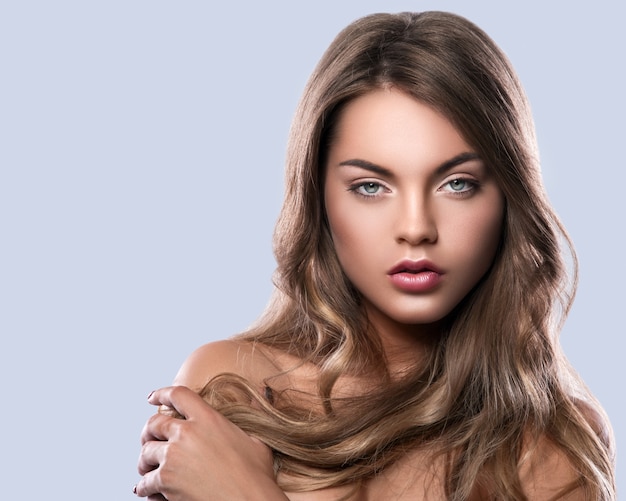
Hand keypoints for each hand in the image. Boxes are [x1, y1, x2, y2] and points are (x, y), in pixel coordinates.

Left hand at [135, 386, 287, 500]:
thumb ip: (251, 420)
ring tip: (146, 468)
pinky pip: (144, 482)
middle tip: (148, 439)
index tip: (151, 397)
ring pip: (146, 452)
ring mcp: (174, 456)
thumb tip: (264, 394)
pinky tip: (145, 490)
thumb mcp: (257, 441)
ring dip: (144, 461)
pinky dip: (144, 487)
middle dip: (148, 431)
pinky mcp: (165, 480)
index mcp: (208, 418)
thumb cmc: (256, 476)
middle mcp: (187, 433)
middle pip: (154, 423)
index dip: (161, 394)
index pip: (178, 395)